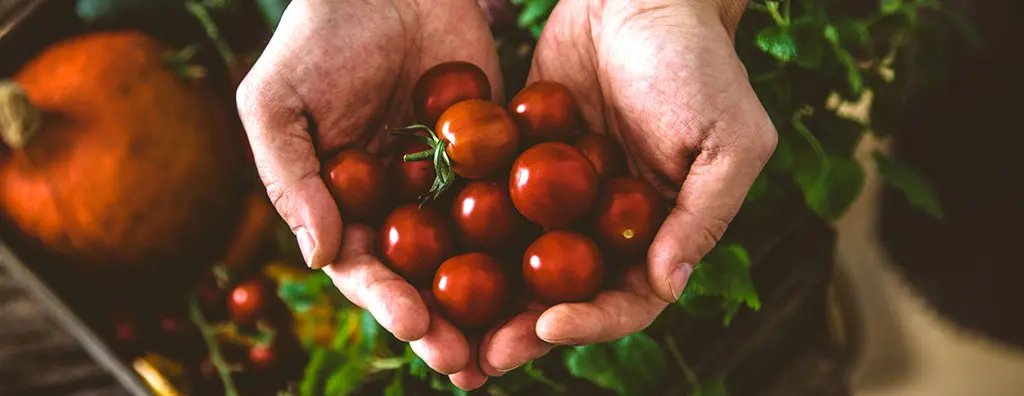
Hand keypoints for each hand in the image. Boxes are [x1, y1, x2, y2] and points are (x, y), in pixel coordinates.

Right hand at [235, 0, 499, 387]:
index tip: (414, 324)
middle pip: (422, 278)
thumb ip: (290, 179)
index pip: (364, 268)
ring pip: (472, 255)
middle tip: (470, 363)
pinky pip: (512, 202)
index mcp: (343, 206)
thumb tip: (318, 257)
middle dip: (443, 323)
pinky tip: (556, 272)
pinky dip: (531, 239)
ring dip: (490, 304)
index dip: (386, 300)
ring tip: (514, 343)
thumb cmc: (318, 37)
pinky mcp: (493, 157)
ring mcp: (448, 186)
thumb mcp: (278, 103)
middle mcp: (398, 207)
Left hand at [477, 0, 776, 374]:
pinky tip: (426, 256)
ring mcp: (561, 198)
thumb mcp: (728, 139)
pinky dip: (463, 234)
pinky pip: (492, 205)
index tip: (548, 325)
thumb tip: (669, 285)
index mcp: (660, 232)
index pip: (629, 298)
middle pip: (565, 296)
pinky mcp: (522, 162)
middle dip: (523, 329)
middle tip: (478, 358)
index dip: (591, 321)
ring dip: (486, 300)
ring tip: (442, 326)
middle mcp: (608, 226)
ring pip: (521, 263)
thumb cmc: (698, 63)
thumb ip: (703, 215)